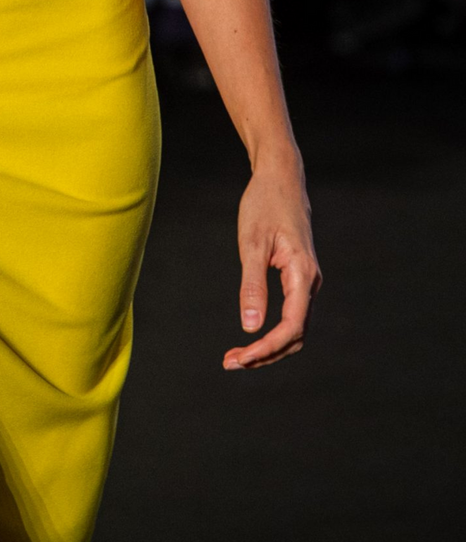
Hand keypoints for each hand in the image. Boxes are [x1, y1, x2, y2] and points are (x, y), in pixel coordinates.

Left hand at [223, 159, 320, 370]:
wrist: (281, 178)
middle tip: (230, 363)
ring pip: (294, 327)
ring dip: (269, 346)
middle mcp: (310, 281)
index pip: (292, 326)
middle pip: (295, 334)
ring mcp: (307, 281)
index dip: (268, 347)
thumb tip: (250, 326)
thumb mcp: (252, 243)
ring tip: (237, 356)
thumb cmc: (265, 205)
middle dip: (266, 354)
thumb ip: (252, 285)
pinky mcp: (298, 278)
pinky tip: (251, 336)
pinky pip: (291, 314)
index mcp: (302, 273)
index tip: (241, 357)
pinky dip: (272, 330)